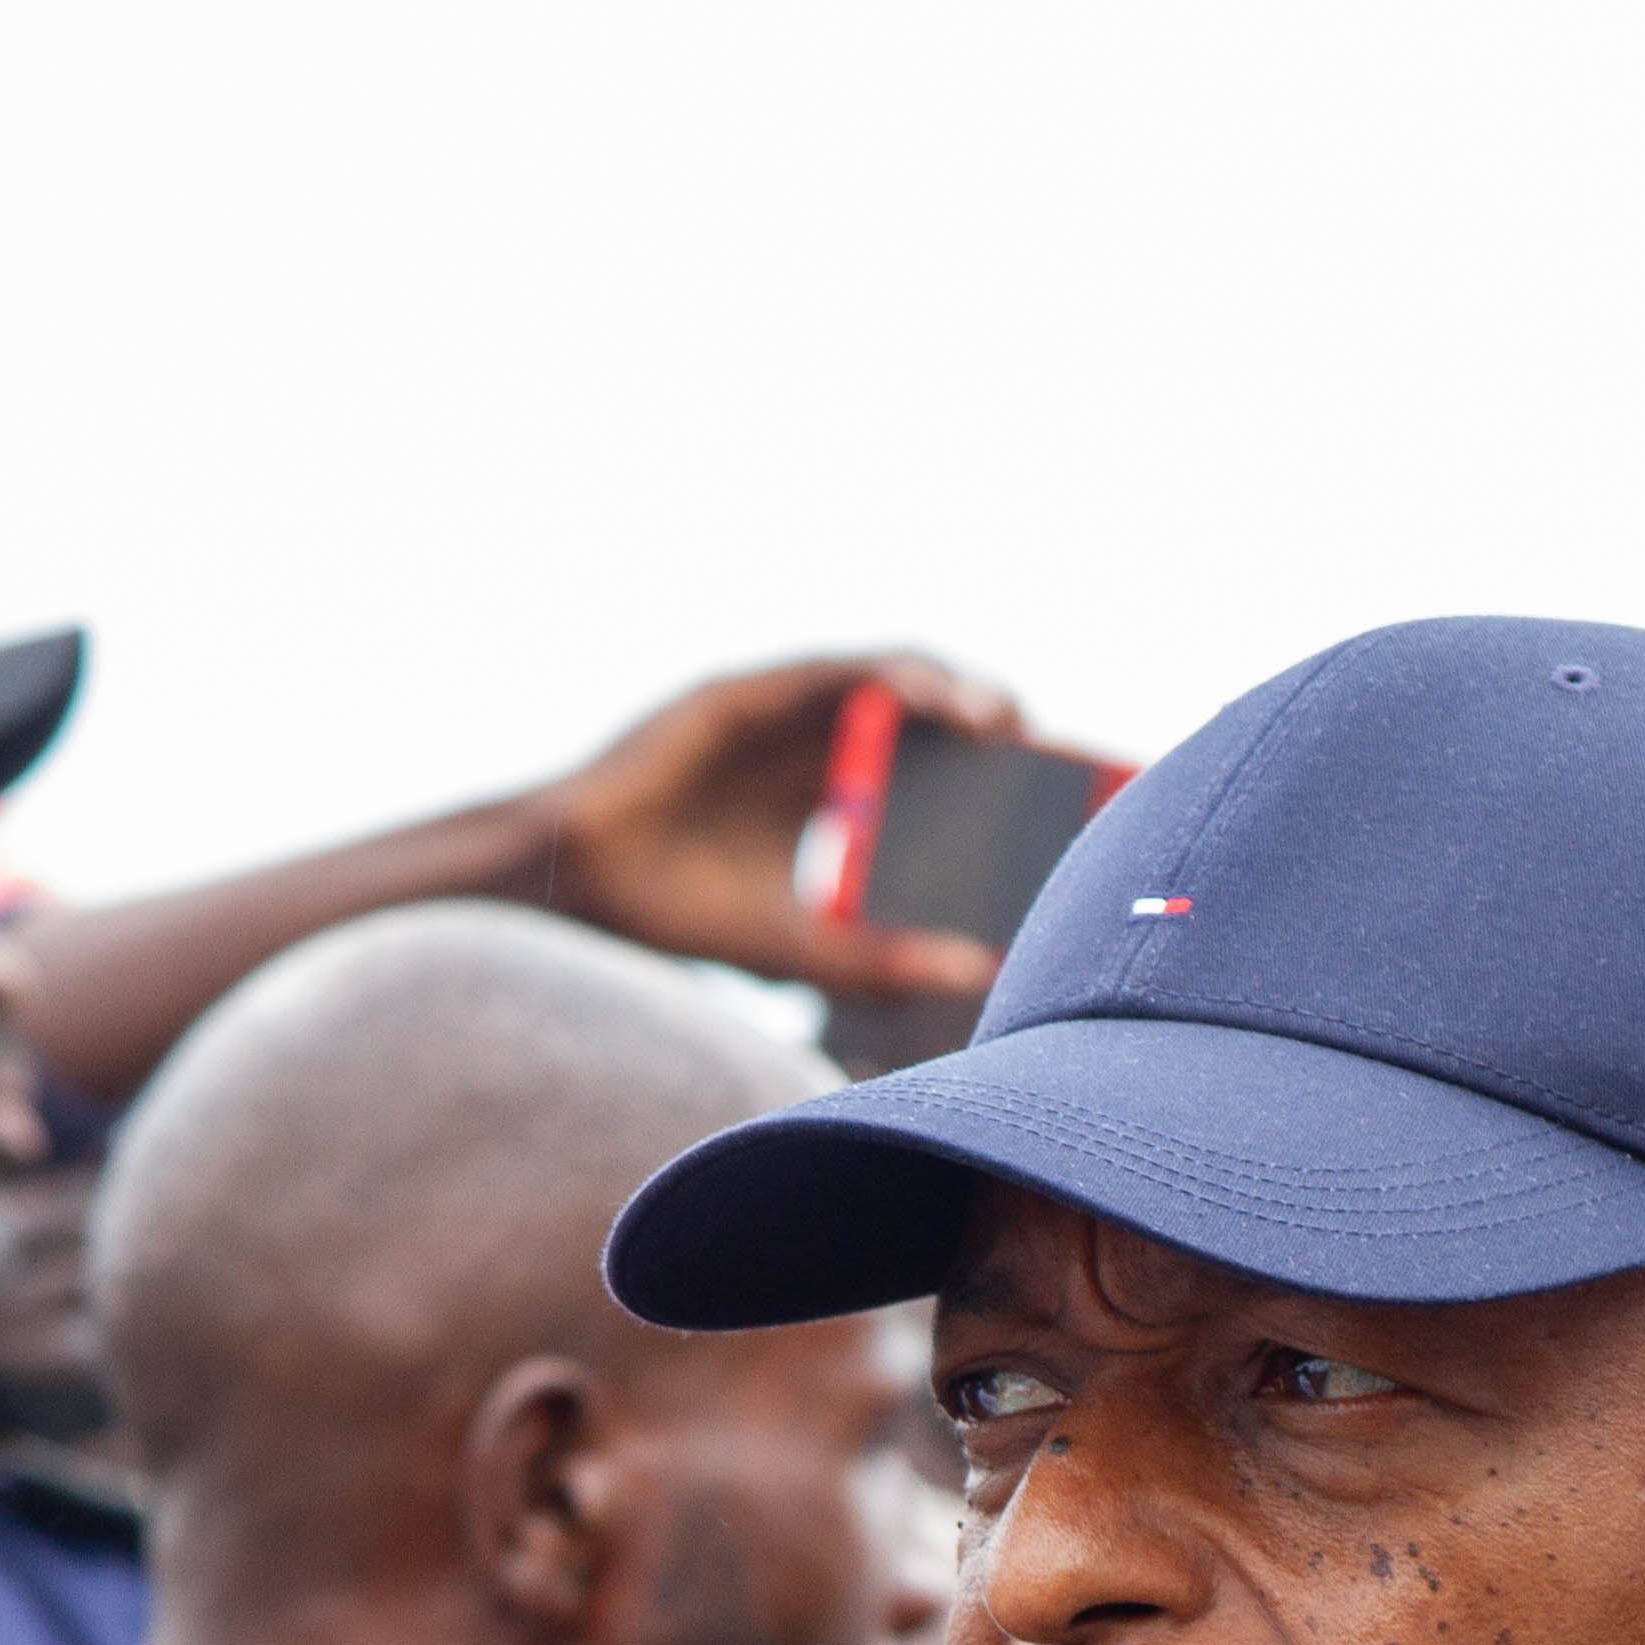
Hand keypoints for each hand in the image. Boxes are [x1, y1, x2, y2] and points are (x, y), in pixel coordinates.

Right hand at [530, 651, 1022, 1001]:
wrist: (580, 891)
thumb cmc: (678, 918)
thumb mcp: (805, 948)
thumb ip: (884, 958)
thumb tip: (985, 971)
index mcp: (827, 797)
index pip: (932, 774)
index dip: (997, 780)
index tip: (1064, 800)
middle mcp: (809, 746)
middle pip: (923, 722)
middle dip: (995, 732)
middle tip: (1059, 761)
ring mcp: (776, 714)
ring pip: (887, 683)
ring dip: (954, 695)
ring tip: (1010, 725)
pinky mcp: (743, 694)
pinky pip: (833, 673)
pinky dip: (893, 681)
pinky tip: (943, 705)